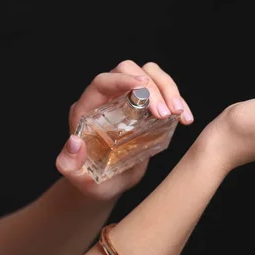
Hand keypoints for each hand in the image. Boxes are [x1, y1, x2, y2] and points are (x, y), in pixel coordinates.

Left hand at [56, 61, 193, 200]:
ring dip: (169, 89)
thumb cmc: (92, 181)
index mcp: (88, 109)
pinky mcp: (148, 108)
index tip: (142, 87)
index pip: (103, 81)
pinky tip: (186, 120)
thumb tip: (75, 143)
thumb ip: (69, 165)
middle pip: (130, 70)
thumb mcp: (80, 179)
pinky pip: (165, 92)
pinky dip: (178, 101)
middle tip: (165, 113)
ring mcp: (130, 100)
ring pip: (151, 74)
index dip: (122, 79)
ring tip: (179, 113)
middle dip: (152, 87)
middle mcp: (108, 98)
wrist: (109, 184)